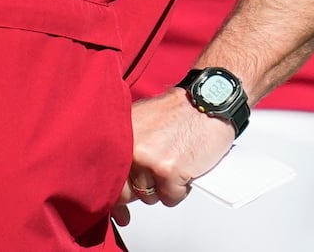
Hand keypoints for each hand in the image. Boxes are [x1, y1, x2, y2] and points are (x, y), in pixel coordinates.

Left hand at [111, 88, 234, 222]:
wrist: (208, 102)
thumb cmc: (179, 111)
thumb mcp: (142, 122)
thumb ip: (128, 149)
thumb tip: (118, 183)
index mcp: (119, 134)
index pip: (105, 175)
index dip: (113, 198)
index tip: (118, 212)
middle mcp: (130, 148)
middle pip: (126, 192)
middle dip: (142, 190)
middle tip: (157, 175)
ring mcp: (148, 160)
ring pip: (149, 197)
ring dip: (163, 188)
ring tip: (174, 162)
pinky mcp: (169, 171)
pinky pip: (170, 198)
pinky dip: (180, 189)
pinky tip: (185, 168)